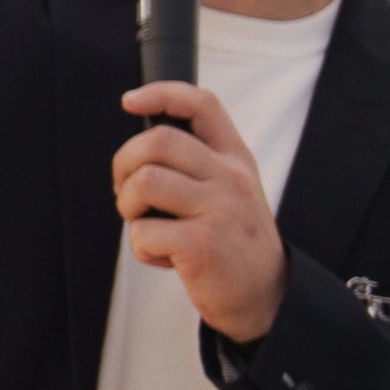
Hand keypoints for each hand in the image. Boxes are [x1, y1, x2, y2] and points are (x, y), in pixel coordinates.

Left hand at [113, 82, 288, 341]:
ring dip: (127, 206)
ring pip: (144, 182)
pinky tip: (165, 256)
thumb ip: (198, 165)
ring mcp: (218, 210)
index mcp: (235, 159)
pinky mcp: (201, 245)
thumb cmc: (234, 242)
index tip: (130, 101)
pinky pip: (143, 232)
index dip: (161, 93)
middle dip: (124, 164)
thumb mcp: (232, 191)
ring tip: (144, 223)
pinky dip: (142, 248)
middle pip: (159, 141)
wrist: (264, 296)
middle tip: (126, 191)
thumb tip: (140, 149)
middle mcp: (230, 178)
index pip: (202, 105)